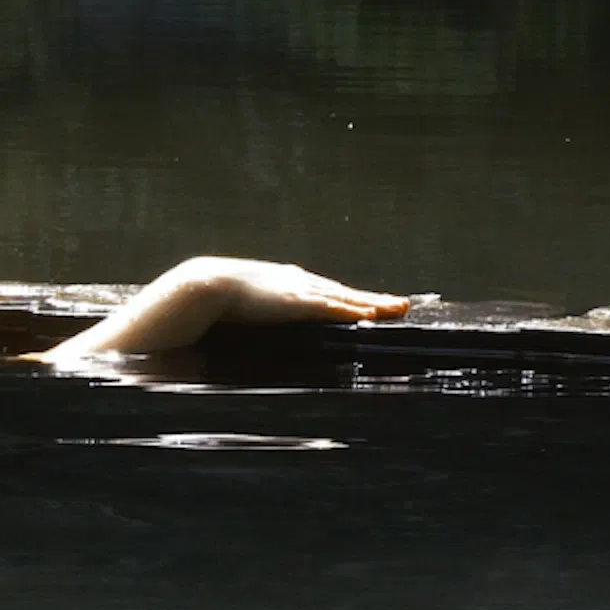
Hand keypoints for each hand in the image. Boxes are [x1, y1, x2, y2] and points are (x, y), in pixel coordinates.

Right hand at [196, 256, 411, 327]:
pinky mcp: (296, 302)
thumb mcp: (251, 305)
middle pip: (347, 294)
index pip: (331, 294)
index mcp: (291, 285)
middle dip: (376, 301)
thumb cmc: (223, 299)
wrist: (205, 285)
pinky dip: (352, 311)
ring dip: (373, 305)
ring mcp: (300, 291)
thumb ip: (264, 313)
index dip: (355, 301)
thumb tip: (266, 326)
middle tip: (404, 306)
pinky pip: (332, 308)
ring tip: (398, 309)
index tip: (377, 306)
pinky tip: (369, 316)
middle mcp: (301, 283)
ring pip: (346, 299)